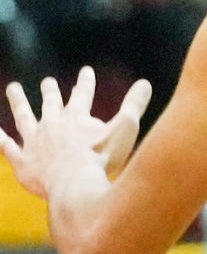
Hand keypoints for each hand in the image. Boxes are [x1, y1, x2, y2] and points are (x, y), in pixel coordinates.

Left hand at [0, 68, 150, 199]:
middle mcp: (52, 124)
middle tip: (48, 81)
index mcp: (76, 117)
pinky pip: (7, 147)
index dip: (85, 82)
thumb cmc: (101, 158)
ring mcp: (34, 142)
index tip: (86, 71)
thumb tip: (145, 83)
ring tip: (14, 88)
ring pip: (24, 117)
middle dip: (50, 91)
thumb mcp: (124, 129)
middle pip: (50, 103)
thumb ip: (134, 106)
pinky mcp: (23, 162)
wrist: (74, 182)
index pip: (82, 94)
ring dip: (19, 102)